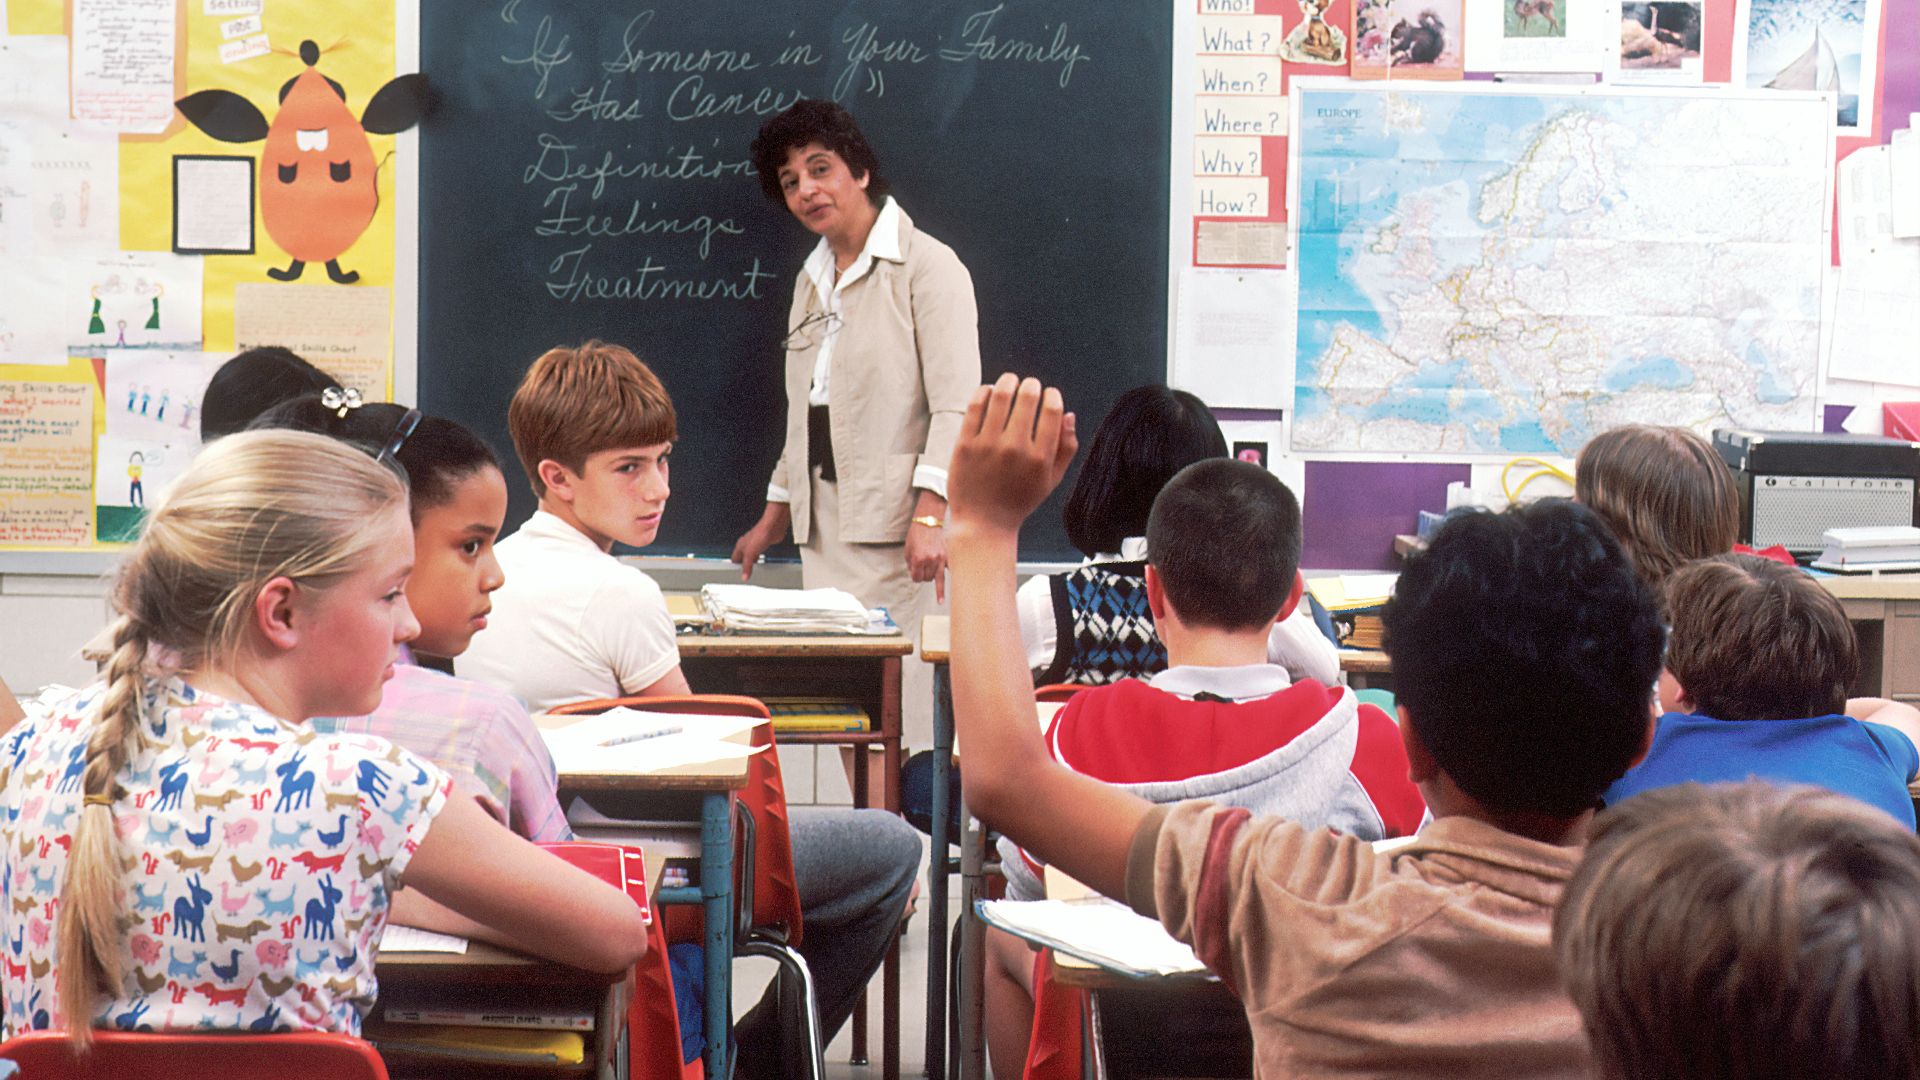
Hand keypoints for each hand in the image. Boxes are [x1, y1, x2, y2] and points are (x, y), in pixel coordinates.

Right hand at [731, 503, 791, 581]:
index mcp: (740, 546)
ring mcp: (755, 544)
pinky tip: (763, 562)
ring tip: (754, 570)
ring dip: (753, 563)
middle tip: (746, 574)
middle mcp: (746, 544)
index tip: (737, 574)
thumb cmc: (760, 534)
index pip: (734, 559)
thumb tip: (744, 576)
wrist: (773, 527)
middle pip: (742, 558)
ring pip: (751, 556)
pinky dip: (761, 559)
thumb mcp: (750, 554)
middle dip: (744, 565)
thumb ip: (747, 566)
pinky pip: (760, 554)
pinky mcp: (764, 544)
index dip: (735, 567)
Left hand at [906, 520, 947, 601]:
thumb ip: (910, 563)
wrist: (929, 521)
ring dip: (934, 581)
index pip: (916, 578)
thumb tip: (914, 573)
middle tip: (923, 569)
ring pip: (937, 579)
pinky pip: (949, 572)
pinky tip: (949, 594)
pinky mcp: (948, 557)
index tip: (915, 575)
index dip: (915, 577)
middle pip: (926, 579)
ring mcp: (941, 559)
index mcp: (918, 559)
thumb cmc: (917, 534)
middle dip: (923, 576)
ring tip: (939, 598)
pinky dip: (950, 579)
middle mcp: (930, 561)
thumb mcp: (908, 548)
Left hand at [947, 374, 1076, 536]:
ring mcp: (988, 445)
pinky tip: (989, 392)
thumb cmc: (1019, 500)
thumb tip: (1069, 414)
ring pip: (1000, 394)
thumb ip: (1066, 448)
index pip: (1052, 410)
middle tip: (1030, 386)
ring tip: (1010, 381)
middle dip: (1032, 385)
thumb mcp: (1051, 480)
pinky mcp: (965, 444)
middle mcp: (1015, 449)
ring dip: (1008, 380)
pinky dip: (984, 391)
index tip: (1049, 394)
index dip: (1052, 395)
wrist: (983, 523)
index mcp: (1040, 457)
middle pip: (1028, 396)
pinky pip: (975, 406)